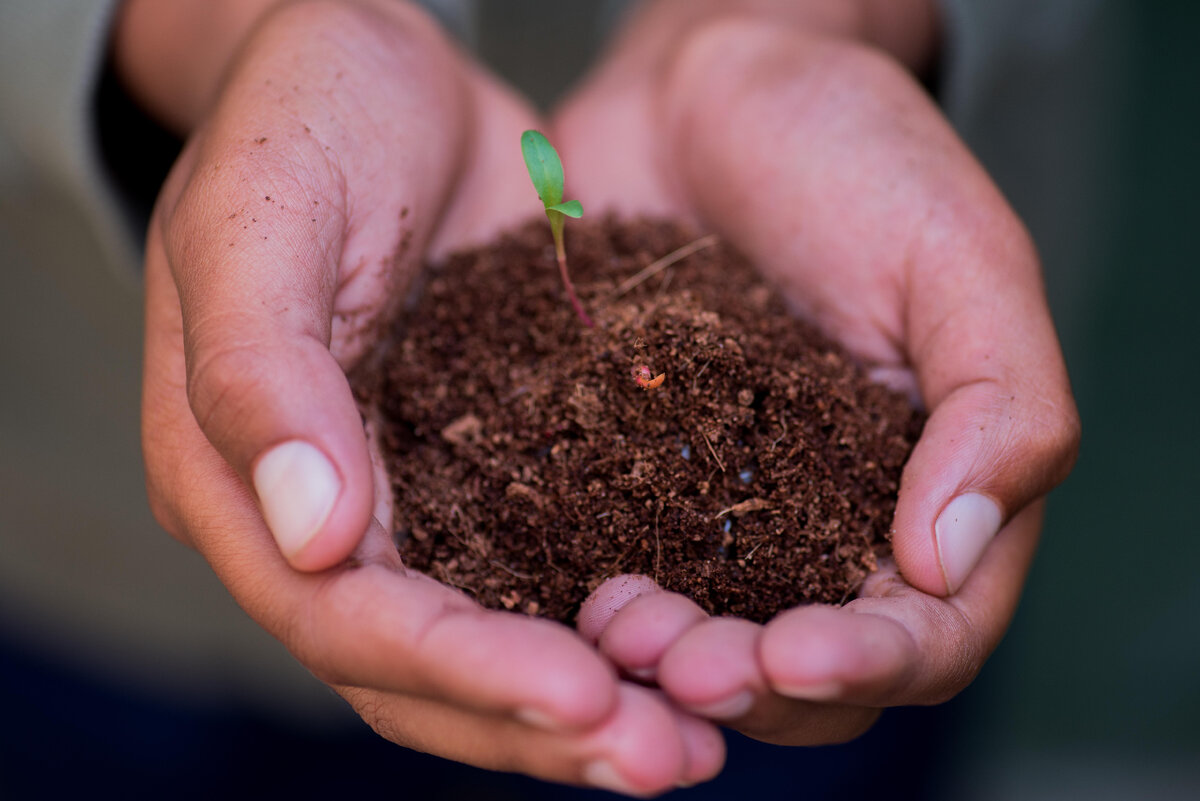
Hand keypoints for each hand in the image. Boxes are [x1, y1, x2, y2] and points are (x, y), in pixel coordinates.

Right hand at [137, 1, 722, 789]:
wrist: (371, 64)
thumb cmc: (303, 114)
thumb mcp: (265, 213)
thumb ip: (263, 374)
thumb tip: (310, 535)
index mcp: (235, 473)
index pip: (342, 617)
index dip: (458, 670)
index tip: (582, 698)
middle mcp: (314, 513)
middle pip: (415, 667)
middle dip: (538, 724)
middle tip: (669, 761)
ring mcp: (400, 496)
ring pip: (484, 639)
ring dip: (582, 706)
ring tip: (696, 741)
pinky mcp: (475, 462)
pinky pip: (536, 567)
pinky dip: (602, 622)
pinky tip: (687, 648)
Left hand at [553, 4, 1078, 742]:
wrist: (710, 90)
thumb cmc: (855, 155)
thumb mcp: (958, 258)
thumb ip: (997, 404)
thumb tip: (949, 559)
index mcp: (926, 493)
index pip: (925, 631)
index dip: (869, 666)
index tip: (798, 655)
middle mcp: (820, 524)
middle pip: (798, 667)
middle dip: (745, 686)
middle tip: (679, 667)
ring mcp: (713, 507)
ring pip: (695, 635)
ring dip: (655, 663)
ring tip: (610, 631)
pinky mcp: (618, 471)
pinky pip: (602, 557)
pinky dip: (575, 595)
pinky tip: (541, 590)